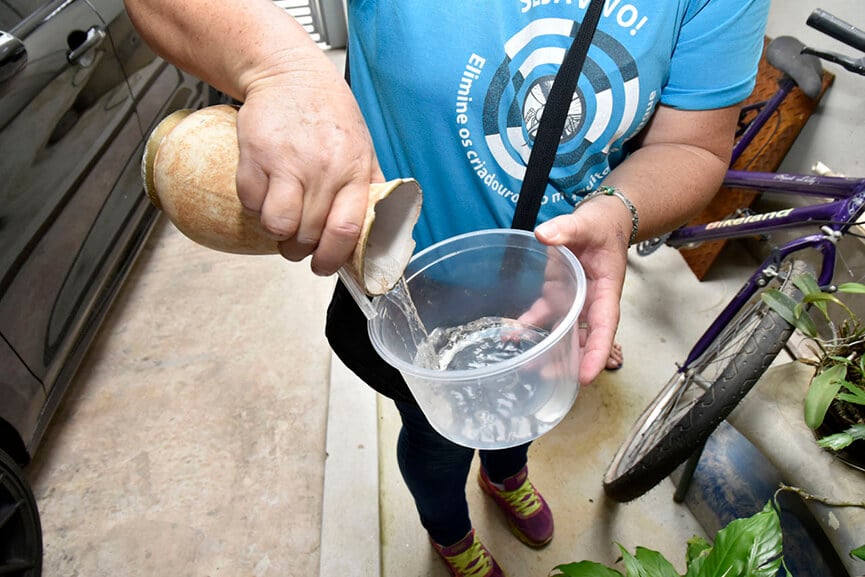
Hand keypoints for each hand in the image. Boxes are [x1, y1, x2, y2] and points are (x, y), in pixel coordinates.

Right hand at [233, 55, 384, 275]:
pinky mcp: (254, 155)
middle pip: (308, 235)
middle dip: (300, 250)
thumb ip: (369, 189)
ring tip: (280, 223)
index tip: (323, 267)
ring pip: (277, 226)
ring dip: (276, 234)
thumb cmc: (329, 115)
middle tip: (297, 244)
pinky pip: (250, 203)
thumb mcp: (363, 149)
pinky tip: (265, 194)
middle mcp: (322, 170)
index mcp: (353, 172)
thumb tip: (378, 231)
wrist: (291, 75)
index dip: (333, 258)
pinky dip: (255, 207)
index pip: (347, 230)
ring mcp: (286, 163)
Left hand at [533, 196, 630, 384]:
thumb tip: (545, 234)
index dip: (596, 353)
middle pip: (583, 338)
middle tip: (548, 375)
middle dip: (568, 360)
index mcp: (605, 291)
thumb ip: (567, 229)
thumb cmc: (602, 226)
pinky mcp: (558, 294)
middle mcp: (590, 302)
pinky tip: (512, 334)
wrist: (600, 221)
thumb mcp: (587, 223)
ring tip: (526, 364)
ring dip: (547, 349)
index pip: (604, 327)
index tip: (586, 375)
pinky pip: (543, 314)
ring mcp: (574, 300)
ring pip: (562, 331)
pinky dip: (529, 325)